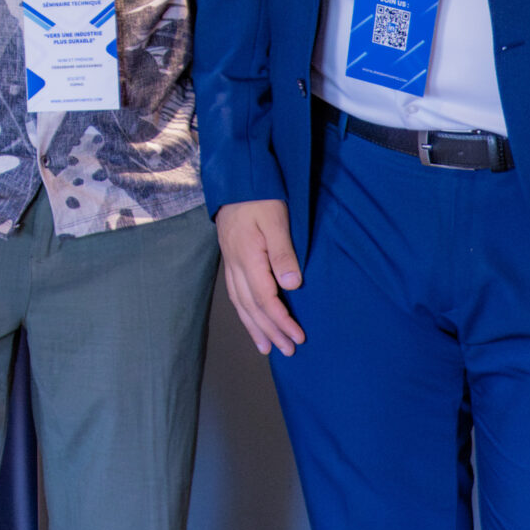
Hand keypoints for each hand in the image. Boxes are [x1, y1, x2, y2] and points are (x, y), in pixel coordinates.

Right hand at [216, 199, 305, 355]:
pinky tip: (250, 320)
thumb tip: (292, 285)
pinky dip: (243, 311)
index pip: (264, 298)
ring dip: (253, 327)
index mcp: (247, 257)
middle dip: (269, 331)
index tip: (299, 336)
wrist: (236, 179)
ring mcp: (230, 262)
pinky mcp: (230, 259)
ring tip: (266, 347)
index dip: (281, 321)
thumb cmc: (259, 197)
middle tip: (288, 350)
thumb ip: (283, 253)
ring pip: (239, 302)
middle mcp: (235, 264)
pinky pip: (234, 293)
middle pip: (251, 306)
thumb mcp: (277, 220)